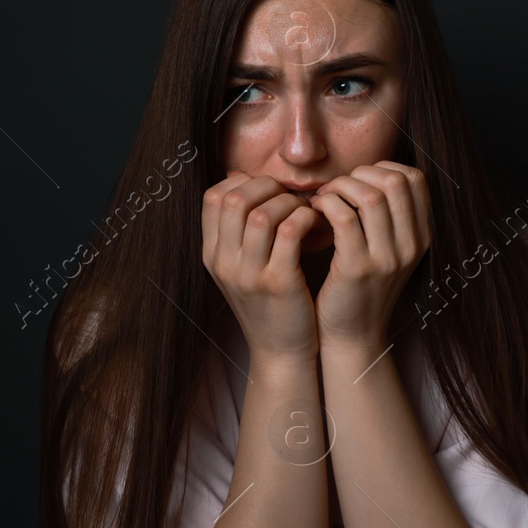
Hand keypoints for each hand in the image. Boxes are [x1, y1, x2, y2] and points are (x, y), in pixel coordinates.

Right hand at [201, 170, 325, 359]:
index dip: (241, 182)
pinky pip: (290, 233)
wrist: (280, 351)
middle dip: (266, 186)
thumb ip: (238, 228)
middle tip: (288, 195)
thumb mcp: (240, 267)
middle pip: (233, 200)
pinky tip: (315, 224)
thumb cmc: (268, 302)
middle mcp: (224, 263)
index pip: (212, 198)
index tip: (266, 189)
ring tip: (303, 210)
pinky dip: (305, 219)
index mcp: (212, 255)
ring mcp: (248, 275)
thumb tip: (238, 176)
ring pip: (261, 214)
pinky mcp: (278, 284)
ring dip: (288, 203)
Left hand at [306, 161, 431, 349]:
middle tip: (337, 188)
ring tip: (324, 199)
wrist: (352, 335)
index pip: (415, 179)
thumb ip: (386, 217)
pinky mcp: (358, 268)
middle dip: (359, 174)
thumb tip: (368, 174)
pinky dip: (326, 205)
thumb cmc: (361, 287)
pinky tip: (315, 213)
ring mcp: (388, 258)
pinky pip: (344, 217)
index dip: (382, 168)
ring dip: (339, 187)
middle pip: (395, 182)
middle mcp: (411, 246)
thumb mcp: (387, 251)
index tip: (358, 179)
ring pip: (370, 196)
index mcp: (421, 237)